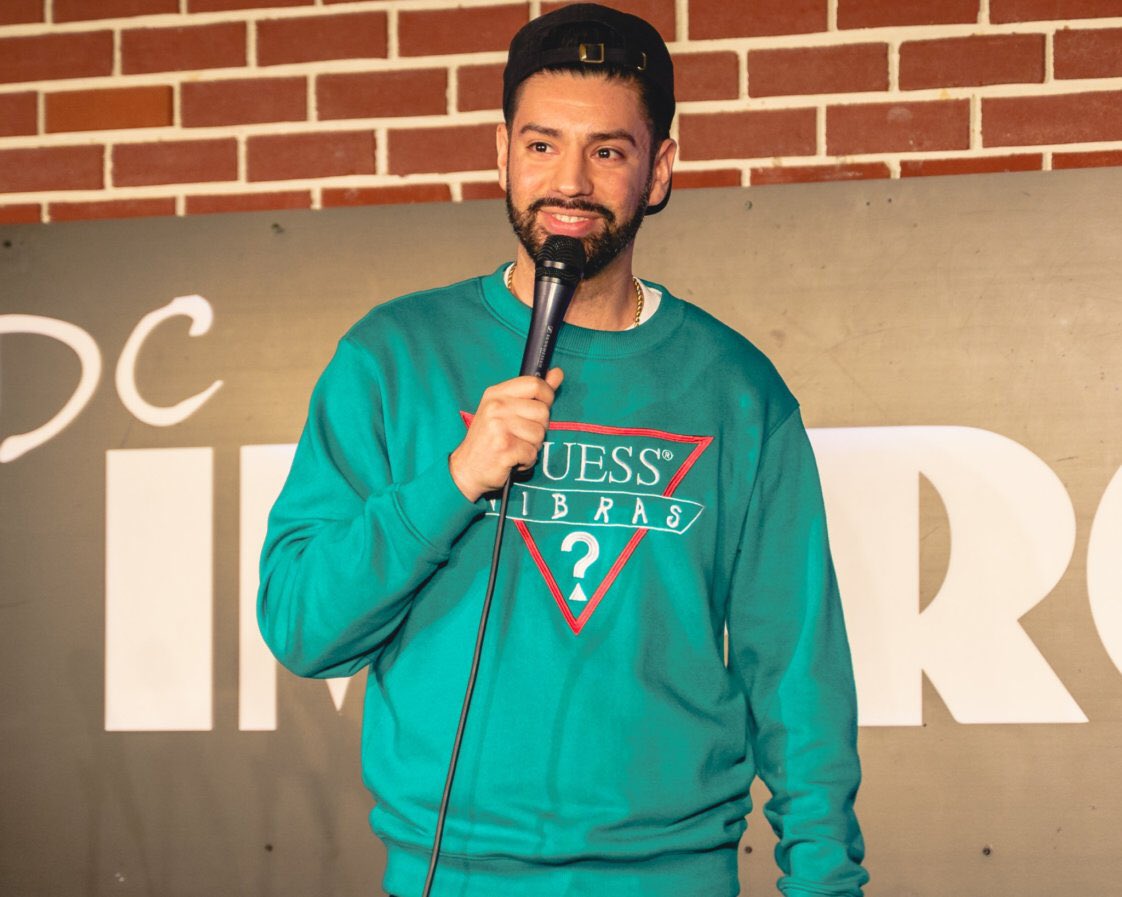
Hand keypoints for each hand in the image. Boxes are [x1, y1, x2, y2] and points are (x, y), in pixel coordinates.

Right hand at [449, 368, 563, 501]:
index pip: (535, 384)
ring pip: (540, 434)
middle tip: (520, 436)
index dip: (546, 397)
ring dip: (532, 446)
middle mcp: (496, 407)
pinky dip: (527, 461)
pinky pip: (532, 453)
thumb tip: (558, 373)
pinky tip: (512, 460)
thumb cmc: (489, 439)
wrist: (466, 468)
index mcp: (496, 394)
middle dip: (539, 428)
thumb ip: (534, 392)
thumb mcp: (506, 410)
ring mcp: (499, 427)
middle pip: (542, 411)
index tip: (540, 408)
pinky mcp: (504, 448)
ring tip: (515, 448)